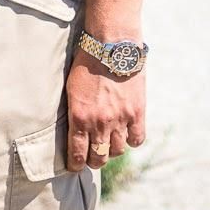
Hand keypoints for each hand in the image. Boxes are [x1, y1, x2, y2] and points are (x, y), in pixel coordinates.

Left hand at [64, 45, 145, 170]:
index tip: (76, 166)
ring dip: (113, 149)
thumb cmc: (87, 61)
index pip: (77, 155)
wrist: (112, 42)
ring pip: (118, 150)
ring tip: (110, 142)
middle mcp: (100, 123)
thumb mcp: (71, 87)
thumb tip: (74, 129)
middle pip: (99, 157)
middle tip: (93, 155)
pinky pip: (137, 139)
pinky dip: (132, 140)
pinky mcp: (137, 112)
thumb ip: (75, 111)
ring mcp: (120, 119)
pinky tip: (127, 133)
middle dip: (94, 160)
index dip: (76, 165)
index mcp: (80, 117)